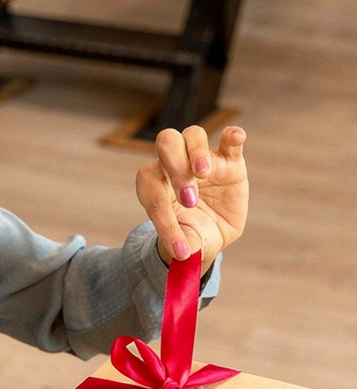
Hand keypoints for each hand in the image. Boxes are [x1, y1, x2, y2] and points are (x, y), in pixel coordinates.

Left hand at [135, 125, 247, 271]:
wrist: (211, 232)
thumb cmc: (190, 233)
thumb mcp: (185, 242)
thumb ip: (182, 243)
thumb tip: (184, 252)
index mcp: (156, 185)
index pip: (154, 194)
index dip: (164, 221)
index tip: (180, 247)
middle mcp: (175, 165)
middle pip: (166, 143)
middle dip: (175, 166)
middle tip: (189, 198)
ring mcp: (202, 160)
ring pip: (193, 136)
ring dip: (196, 152)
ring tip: (203, 173)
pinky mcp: (230, 161)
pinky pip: (229, 141)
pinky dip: (232, 136)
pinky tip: (235, 137)